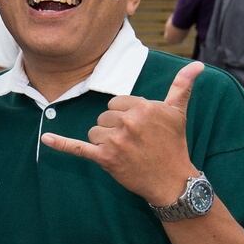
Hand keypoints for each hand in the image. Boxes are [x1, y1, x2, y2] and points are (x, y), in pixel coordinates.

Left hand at [41, 61, 202, 205]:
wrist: (171, 180)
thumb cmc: (173, 144)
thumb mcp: (178, 112)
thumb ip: (182, 86)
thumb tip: (198, 64)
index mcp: (142, 107)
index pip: (116, 103)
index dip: (125, 115)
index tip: (140, 128)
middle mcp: (127, 122)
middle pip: (104, 116)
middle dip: (115, 128)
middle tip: (134, 142)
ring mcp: (115, 141)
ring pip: (94, 131)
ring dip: (104, 141)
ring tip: (125, 151)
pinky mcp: (105, 159)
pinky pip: (78, 148)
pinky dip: (61, 144)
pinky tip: (45, 139)